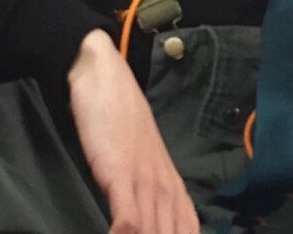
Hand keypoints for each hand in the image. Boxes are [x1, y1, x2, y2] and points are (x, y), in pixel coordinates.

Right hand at [68, 29, 199, 233]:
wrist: (103, 74)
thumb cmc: (117, 114)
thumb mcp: (137, 155)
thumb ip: (144, 186)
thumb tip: (142, 216)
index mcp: (170, 181)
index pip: (188, 227)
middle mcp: (162, 183)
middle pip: (174, 232)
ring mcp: (143, 177)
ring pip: (156, 231)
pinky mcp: (119, 170)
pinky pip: (129, 215)